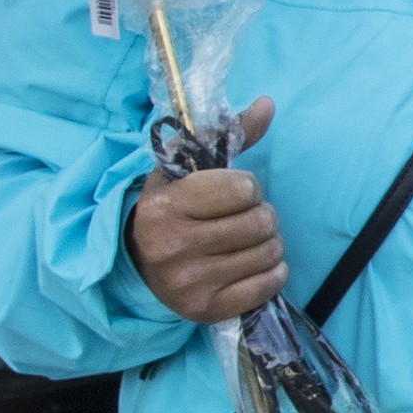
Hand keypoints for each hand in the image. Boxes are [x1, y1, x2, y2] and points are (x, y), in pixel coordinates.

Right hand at [125, 97, 286, 324]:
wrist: (140, 263)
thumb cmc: (175, 209)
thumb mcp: (190, 170)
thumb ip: (230, 134)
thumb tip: (267, 103)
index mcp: (164, 206)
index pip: (244, 189)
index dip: (248, 188)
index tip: (233, 193)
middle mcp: (172, 245)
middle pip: (261, 222)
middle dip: (263, 215)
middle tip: (244, 219)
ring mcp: (188, 281)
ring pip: (270, 253)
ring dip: (269, 244)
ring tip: (246, 241)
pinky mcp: (206, 309)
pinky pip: (269, 284)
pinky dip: (271, 272)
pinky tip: (249, 265)